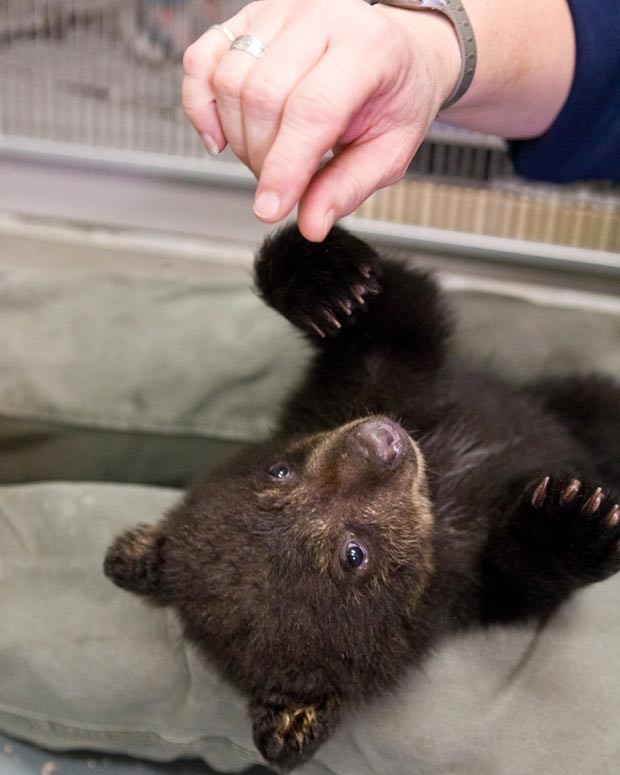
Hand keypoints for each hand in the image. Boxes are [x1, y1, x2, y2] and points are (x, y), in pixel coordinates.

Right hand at [182, 0, 459, 240]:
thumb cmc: (396, 98)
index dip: (284, 167)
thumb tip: (311, 224)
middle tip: (283, 182)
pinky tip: (221, 134)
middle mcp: (321, 16)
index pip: (311, 109)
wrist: (399, 52)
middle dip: (262, 158)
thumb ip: (348, 188)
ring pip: (229, 81)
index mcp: (368, 47)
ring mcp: (280, 11)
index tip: (269, 209)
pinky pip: (201, 59)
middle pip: (262, 97)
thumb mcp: (390, 152)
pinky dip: (200, 106)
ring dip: (237, 138)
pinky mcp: (249, 17)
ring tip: (268, 154)